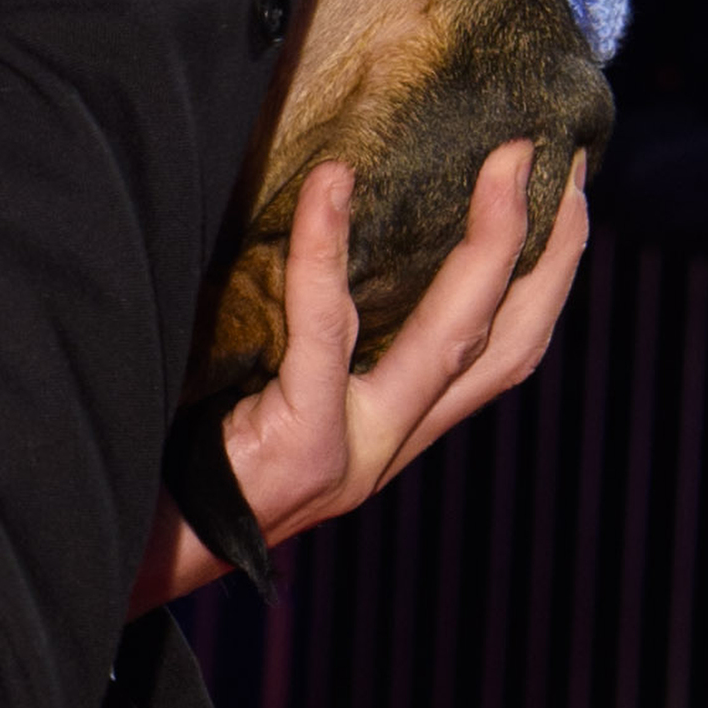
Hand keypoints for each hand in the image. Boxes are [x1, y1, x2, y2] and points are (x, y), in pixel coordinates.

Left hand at [129, 141, 589, 606]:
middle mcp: (390, 445)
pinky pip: (323, 330)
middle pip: (506, 343)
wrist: (139, 550)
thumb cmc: (187, 456)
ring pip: (451, 338)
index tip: (568, 194)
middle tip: (556, 157)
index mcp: (392, 431)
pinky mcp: (302, 448)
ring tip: (497, 161)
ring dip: (489, 243)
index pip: (503, 354)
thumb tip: (329, 215)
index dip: (547, 276)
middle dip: (549, 248)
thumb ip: (312, 338)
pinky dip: (327, 250)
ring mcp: (355, 452)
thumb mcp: (270, 396)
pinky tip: (332, 185)